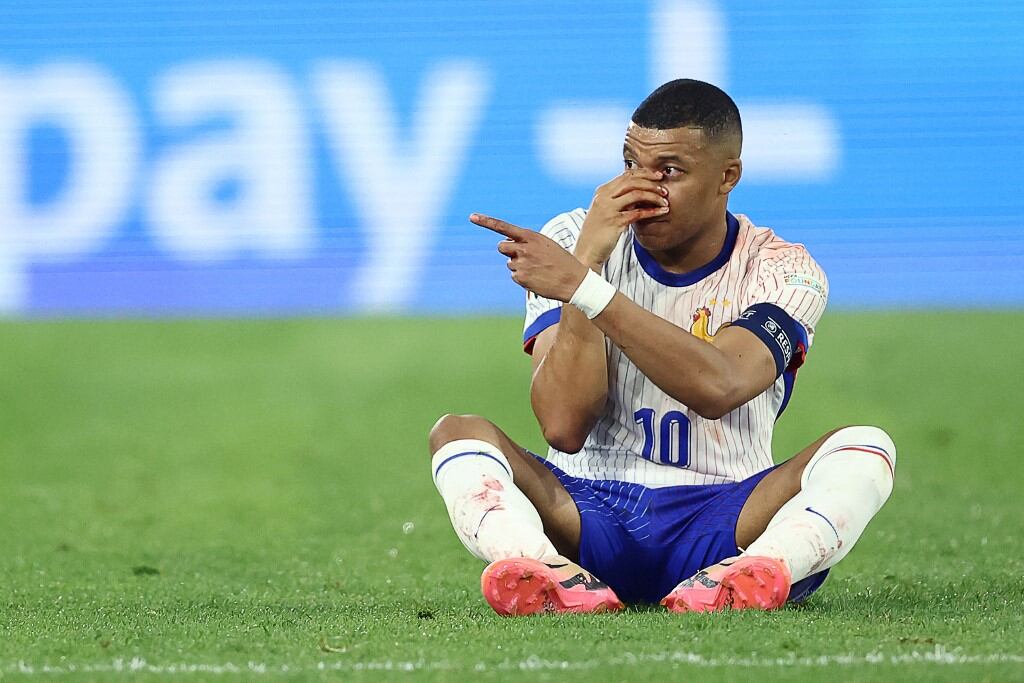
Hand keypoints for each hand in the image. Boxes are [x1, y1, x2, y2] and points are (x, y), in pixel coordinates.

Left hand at [470, 213, 588, 302]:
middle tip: (523, 257)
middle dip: (508, 251)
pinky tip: (537, 278)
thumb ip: (527, 241)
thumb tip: (507, 243)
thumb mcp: (547, 245)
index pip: (504, 227)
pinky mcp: (520, 278)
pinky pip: (514, 276)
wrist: (574, 282)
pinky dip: (523, 278)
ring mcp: (521, 264)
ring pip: (509, 263)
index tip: (471, 216)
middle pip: (501, 247)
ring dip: (519, 266)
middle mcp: (523, 249)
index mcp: (531, 237)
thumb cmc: (561, 261)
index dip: (486, 221)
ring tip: (538, 269)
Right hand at [576, 170, 668, 264]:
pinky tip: (662, 212)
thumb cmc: (598, 233)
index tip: (658, 177)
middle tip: (665, 188)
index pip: (626, 175)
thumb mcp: (605, 211)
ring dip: (654, 196)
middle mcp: (603, 197)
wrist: (587, 251)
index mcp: (602, 191)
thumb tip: (639, 192)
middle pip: (632, 181)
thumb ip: (619, 200)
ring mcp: (608, 209)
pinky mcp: (614, 222)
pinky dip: (652, 211)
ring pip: (636, 194)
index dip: (645, 174)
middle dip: (651, 182)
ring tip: (665, 201)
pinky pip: (638, 213)